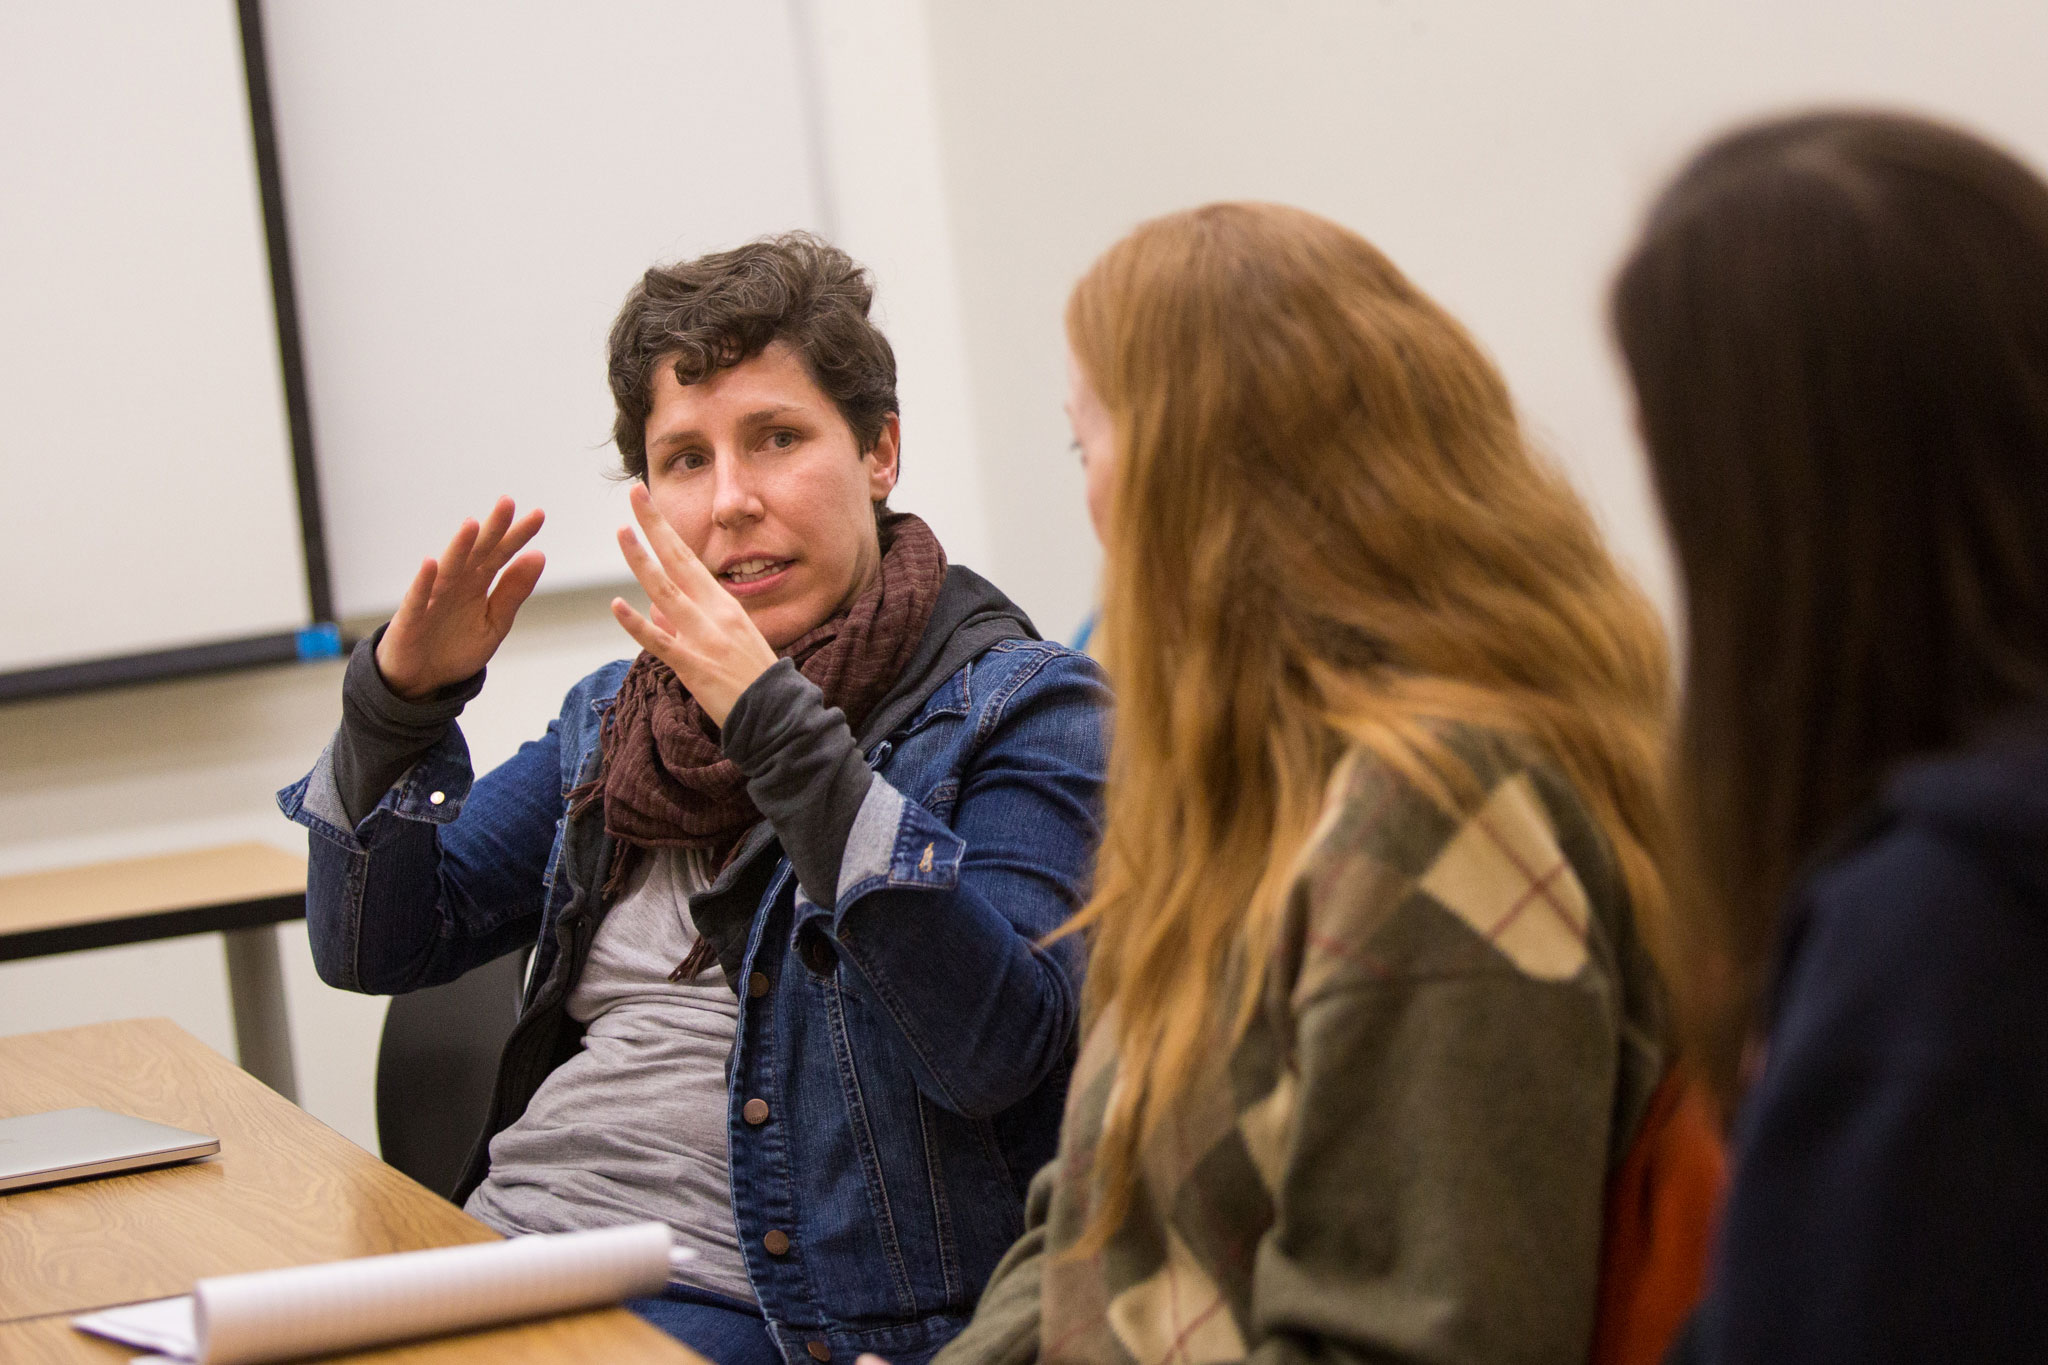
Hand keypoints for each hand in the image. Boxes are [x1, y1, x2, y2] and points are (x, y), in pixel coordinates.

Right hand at [375, 497, 545, 700]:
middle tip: (508, 502)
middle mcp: (455, 584)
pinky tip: (431, 564)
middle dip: (492, 529)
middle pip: (476, 553)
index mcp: (477, 584)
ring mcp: (432, 598)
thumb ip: (513, 592)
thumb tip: (539, 555)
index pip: (501, 554)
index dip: (518, 536)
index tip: (538, 515)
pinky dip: (423, 582)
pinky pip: (418, 598)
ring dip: (459, 547)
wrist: (421, 679)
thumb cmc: (455, 647)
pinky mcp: (411, 618)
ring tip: (473, 525)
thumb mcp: (494, 623)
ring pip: (448, 568)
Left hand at [611, 483, 777, 726]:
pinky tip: (618, 606)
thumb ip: (687, 624)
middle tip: (636, 495)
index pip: (687, 557)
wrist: (777, 714)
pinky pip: (661, 642)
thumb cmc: (753, 678)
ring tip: (623, 534)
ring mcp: (704, 639)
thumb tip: (655, 612)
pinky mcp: (694, 667)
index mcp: (723, 604)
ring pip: (666, 593)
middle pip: (678, 561)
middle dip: (655, 526)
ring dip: (643, 562)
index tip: (644, 502)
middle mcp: (714, 614)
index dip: (663, 529)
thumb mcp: (728, 641)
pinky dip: (638, 625)